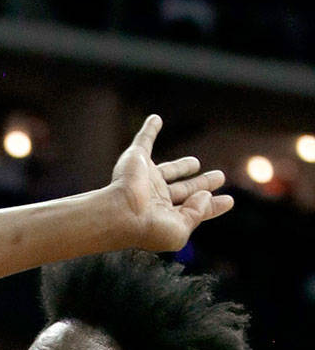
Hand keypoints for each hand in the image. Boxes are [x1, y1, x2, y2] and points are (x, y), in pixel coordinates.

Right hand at [108, 115, 232, 251]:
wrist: (121, 214)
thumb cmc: (148, 228)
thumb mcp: (181, 230)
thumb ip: (197, 213)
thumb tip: (205, 195)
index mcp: (166, 216)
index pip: (194, 209)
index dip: (212, 206)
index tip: (228, 201)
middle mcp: (156, 199)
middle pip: (185, 190)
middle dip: (202, 185)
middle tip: (220, 177)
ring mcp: (147, 179)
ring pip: (169, 170)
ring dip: (182, 166)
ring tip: (196, 163)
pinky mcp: (136, 160)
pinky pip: (144, 140)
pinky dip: (149, 130)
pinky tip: (155, 119)